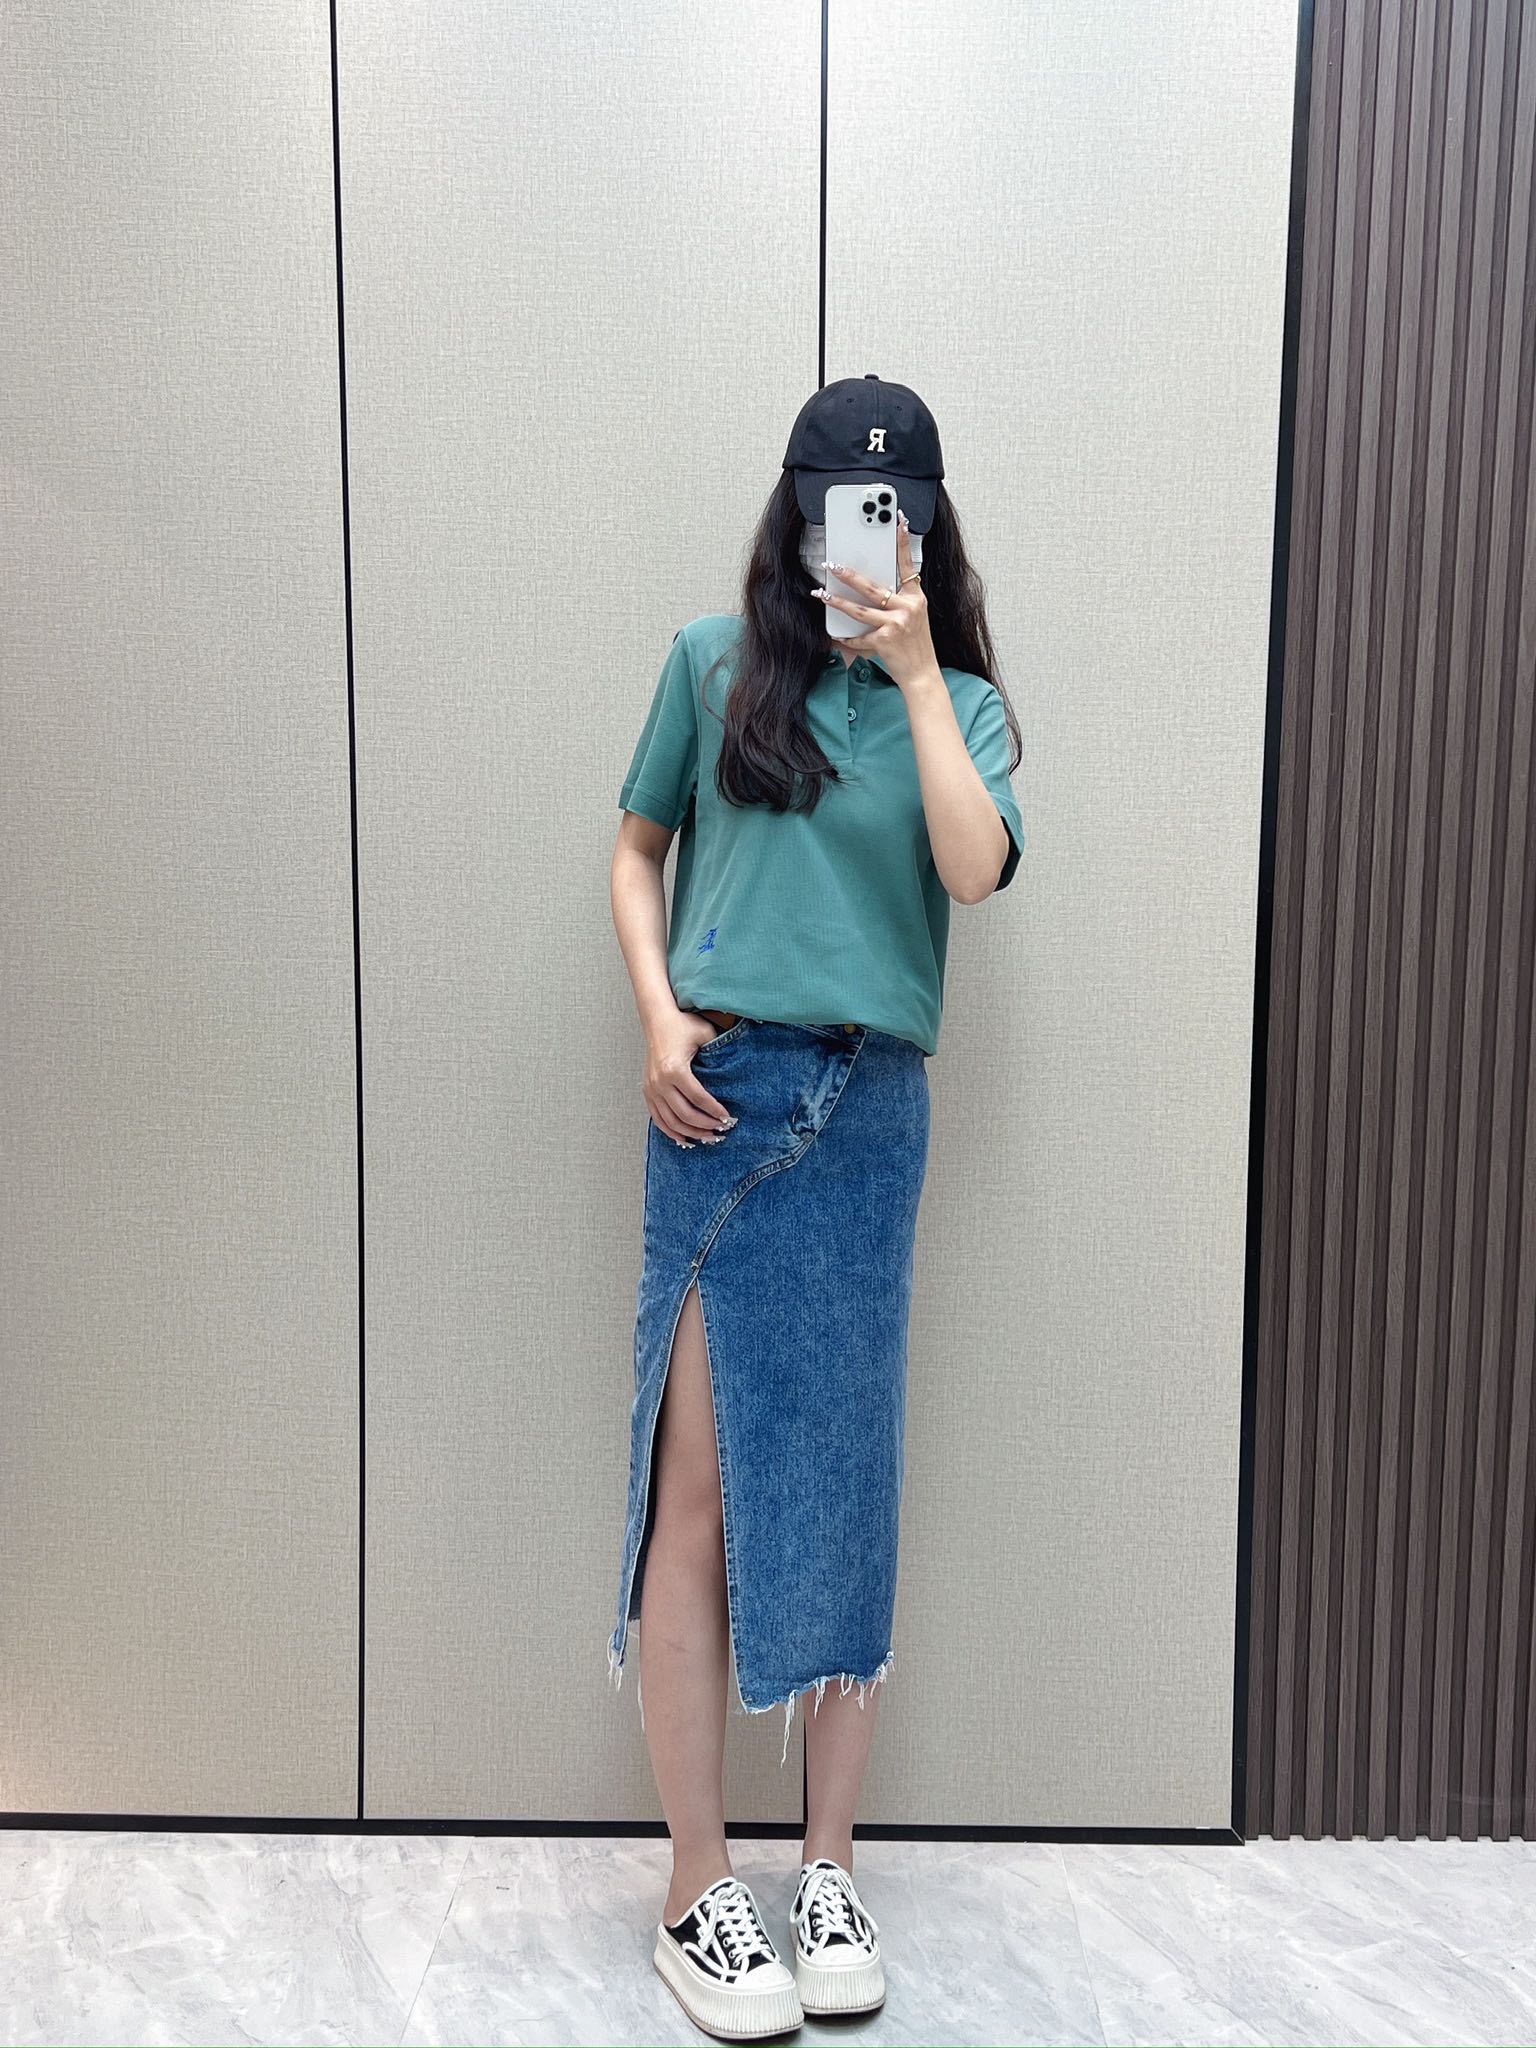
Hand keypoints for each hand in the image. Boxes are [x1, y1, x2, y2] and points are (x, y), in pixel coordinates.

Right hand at [644, 1009, 738, 1147]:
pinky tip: (685, 1139)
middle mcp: (660, 1081)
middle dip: (705, 1126)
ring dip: (690, 1133)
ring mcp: (651, 1088)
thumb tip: (737, 1071)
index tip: (728, 1118)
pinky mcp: (647, 1091)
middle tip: (721, 1132)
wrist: (657, 1019)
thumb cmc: (682, 1025)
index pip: (698, 1098)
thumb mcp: (705, 1034)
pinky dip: (671, 1131)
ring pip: (670, 1121)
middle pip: (685, 1115)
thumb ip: (720, 1050)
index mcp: (674, 1069)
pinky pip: (658, 1118)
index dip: (715, 1111)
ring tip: (707, 1138)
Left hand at [814, 510, 938, 689]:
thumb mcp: (915, 617)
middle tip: (833, 565)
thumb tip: (876, 589)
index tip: (899, 521)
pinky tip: (837, 635)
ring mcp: (896, 625)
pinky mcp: (885, 641)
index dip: (903, 542)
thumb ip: (900, 601)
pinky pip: (859, 637)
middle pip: (873, 587)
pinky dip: (847, 638)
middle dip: (850, 575)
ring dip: (837, 601)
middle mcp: (907, 608)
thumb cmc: (917, 645)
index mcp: (915, 598)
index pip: (908, 565)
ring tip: (821, 593)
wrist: (923, 673)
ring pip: (860, 610)